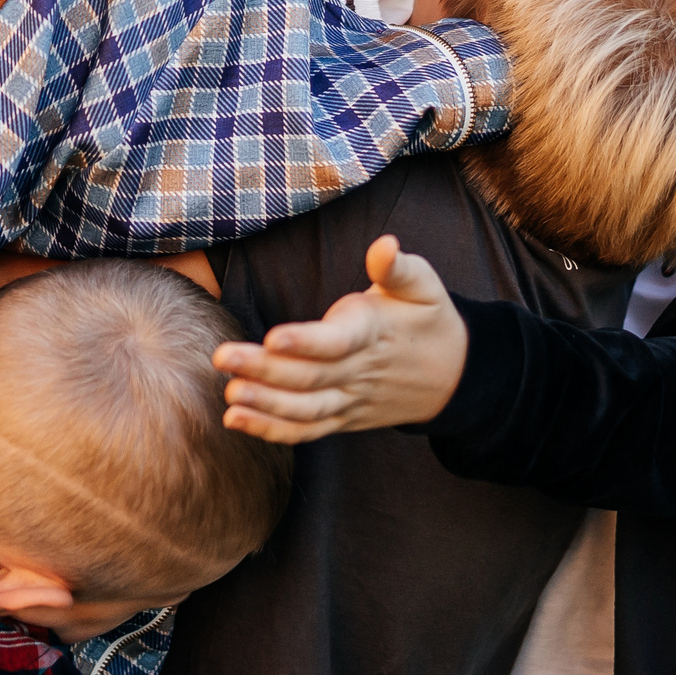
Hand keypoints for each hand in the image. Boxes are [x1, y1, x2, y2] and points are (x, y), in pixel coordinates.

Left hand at [213, 236, 465, 443]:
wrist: (453, 375)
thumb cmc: (427, 320)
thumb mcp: (423, 286)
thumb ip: (398, 268)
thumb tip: (384, 244)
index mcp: (373, 333)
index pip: (338, 342)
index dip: (306, 342)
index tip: (273, 337)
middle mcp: (359, 372)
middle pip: (310, 377)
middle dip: (264, 370)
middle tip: (222, 357)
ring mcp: (350, 400)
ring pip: (305, 410)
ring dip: (265, 405)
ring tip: (230, 395)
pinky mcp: (342, 418)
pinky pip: (306, 430)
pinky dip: (272, 430)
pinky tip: (236, 419)